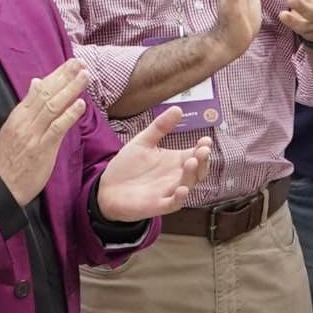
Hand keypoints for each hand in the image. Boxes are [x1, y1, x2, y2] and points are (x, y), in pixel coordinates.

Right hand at [0, 60, 91, 206]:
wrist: (2, 187)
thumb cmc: (10, 159)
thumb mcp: (14, 128)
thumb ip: (27, 106)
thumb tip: (36, 82)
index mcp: (18, 116)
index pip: (39, 90)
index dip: (56, 75)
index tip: (71, 64)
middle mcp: (25, 122)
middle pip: (46, 94)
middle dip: (65, 76)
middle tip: (80, 63)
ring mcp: (33, 135)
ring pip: (53, 107)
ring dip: (70, 90)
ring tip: (85, 76)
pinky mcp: (41, 149)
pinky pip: (56, 129)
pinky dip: (68, 115)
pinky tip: (80, 105)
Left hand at [93, 113, 212, 221]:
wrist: (107, 188)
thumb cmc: (128, 166)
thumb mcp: (143, 142)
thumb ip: (160, 127)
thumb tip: (178, 108)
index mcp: (175, 161)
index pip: (195, 154)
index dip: (203, 148)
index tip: (205, 140)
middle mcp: (176, 176)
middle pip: (198, 170)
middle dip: (203, 161)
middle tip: (203, 150)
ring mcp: (169, 191)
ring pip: (188, 185)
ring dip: (192, 175)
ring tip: (192, 161)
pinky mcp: (158, 205)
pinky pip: (173, 203)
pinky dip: (180, 198)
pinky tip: (182, 190)